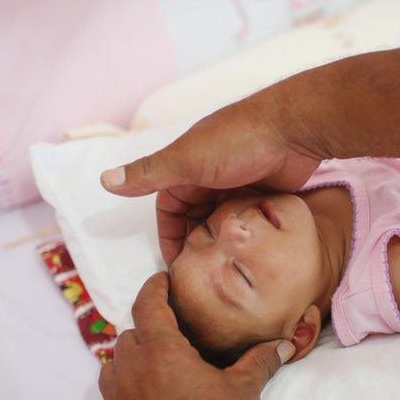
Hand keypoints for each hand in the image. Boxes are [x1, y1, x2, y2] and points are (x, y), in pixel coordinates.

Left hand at [99, 272, 295, 399]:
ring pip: (114, 364)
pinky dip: (125, 392)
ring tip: (154, 368)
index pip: (148, 303)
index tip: (160, 280)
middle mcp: (131, 368)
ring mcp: (116, 398)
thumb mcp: (243, 390)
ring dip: (131, 361)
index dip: (154, 287)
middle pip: (130, 334)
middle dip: (147, 330)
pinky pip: (111, 397)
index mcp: (161, 350)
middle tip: (169, 336)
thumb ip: (259, 361)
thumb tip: (283, 345)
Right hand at [101, 93, 321, 263]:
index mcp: (186, 165)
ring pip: (223, 220)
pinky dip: (245, 232)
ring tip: (227, 263)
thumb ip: (148, 173)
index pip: (169, 209)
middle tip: (205, 270)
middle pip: (196, 217)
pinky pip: (248, 219)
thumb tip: (104, 180)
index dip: (171, 236)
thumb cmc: (238, 141)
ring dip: (223, 238)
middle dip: (198, 241)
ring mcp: (239, 183)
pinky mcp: (264, 191)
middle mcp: (210, 174)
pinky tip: (249, 250)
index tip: (178, 265)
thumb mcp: (187, 160)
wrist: (295, 129)